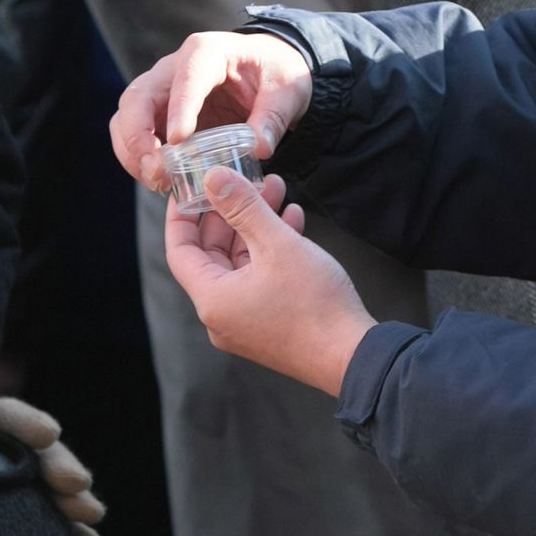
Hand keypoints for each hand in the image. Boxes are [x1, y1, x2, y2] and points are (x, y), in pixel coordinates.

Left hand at [0, 383, 105, 535]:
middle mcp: (1, 449)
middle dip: (60, 467)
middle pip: (36, 453)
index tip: (48, 433)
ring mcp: (14, 482)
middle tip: (79, 487)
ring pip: (50, 485)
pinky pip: (49, 519)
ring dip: (73, 500)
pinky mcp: (19, 513)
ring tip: (91, 517)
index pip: (4, 417)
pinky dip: (71, 529)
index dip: (26, 423)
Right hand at [110, 30, 313, 190]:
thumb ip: (274, 117)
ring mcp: (161, 90)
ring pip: (126, 116)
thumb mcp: (288, 89)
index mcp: (206, 52)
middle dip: (138, 136)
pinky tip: (159, 180)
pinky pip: (134, 134)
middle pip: (138, 96)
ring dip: (132, 151)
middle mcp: (174, 67)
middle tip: (157, 170)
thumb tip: (259, 148)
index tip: (180, 141)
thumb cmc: (275, 71)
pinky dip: (138, 158)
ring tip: (157, 180)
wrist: (266, 67)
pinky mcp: (159, 113)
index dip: (178, 109)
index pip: (185, 78)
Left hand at [165, 169, 376, 395]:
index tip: (189, 185)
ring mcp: (246, 322)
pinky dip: (270, 249)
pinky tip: (293, 220)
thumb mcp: (277, 244)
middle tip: (245, 179)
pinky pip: (259, 279)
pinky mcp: (269, 325)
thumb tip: (212, 177)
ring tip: (277, 191)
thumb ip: (242, 207)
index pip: (180, 249)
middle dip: (231, 212)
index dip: (182, 214)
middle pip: (213, 253)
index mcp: (212, 299)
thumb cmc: (314, 304)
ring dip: (256, 226)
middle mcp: (221, 315)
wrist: (356, 358)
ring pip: (241, 262)